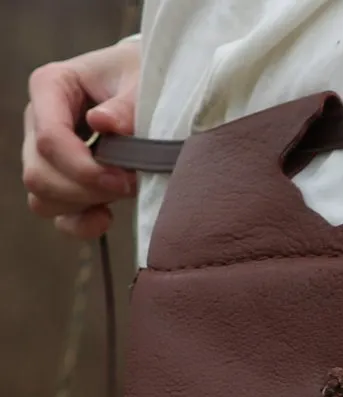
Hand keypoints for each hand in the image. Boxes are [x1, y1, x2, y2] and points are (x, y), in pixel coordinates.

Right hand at [22, 40, 140, 238]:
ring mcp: (48, 155)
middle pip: (39, 174)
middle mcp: (40, 121)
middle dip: (85, 189)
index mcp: (51, 87)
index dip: (84, 168)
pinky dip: (80, 224)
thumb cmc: (142, 75)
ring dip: (84, 204)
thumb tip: (101, 122)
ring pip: (42, 198)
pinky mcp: (65, 182)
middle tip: (129, 184)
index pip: (48, 138)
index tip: (124, 178)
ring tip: (123, 190)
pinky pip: (57, 216)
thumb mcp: (140, 79)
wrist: (152, 85)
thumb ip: (126, 104)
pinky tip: (106, 218)